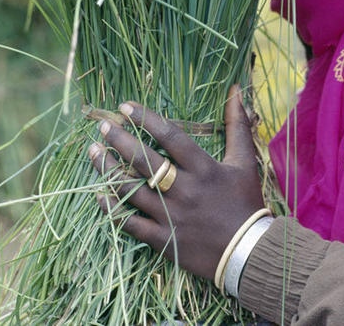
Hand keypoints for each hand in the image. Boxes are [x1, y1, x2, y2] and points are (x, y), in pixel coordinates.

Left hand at [88, 84, 265, 279]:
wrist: (249, 252)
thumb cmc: (246, 202)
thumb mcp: (245, 160)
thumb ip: (237, 125)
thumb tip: (235, 90)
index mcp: (203, 168)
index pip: (169, 136)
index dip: (145, 119)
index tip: (125, 107)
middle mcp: (184, 190)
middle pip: (144, 160)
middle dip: (120, 140)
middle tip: (103, 126)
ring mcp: (171, 216)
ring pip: (131, 189)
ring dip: (109, 169)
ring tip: (93, 152)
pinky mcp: (163, 240)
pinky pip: (131, 223)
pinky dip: (112, 208)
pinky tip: (98, 194)